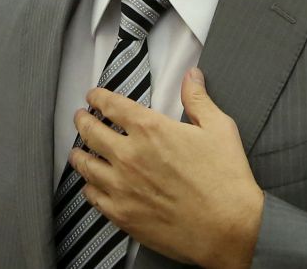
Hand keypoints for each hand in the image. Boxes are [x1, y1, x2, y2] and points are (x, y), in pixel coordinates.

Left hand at [70, 67, 263, 268]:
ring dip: (79, 153)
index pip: (112, 106)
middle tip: (80, 117)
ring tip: (78, 150)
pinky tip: (91, 184)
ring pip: (86, 165)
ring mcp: (122, 187)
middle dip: (83, 120)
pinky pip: (93, 197)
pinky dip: (89, 187)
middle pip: (91, 132)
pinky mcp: (123, 214)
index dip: (98, 98)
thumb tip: (192, 76)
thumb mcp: (219, 128)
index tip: (93, 96)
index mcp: (151, 130)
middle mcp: (129, 156)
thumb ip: (198, 99)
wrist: (229, 229)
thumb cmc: (226, 179)